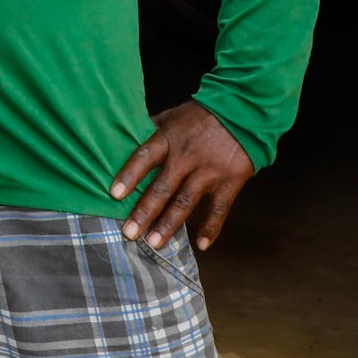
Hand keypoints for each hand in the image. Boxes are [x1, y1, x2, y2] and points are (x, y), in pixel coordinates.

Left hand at [111, 101, 253, 251]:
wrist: (243, 112)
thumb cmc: (201, 115)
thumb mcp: (173, 116)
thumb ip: (152, 129)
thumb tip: (125, 137)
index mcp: (170, 138)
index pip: (145, 157)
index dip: (129, 175)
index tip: (114, 195)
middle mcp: (187, 156)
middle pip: (163, 187)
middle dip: (145, 212)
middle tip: (130, 233)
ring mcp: (210, 170)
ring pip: (186, 201)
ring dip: (169, 225)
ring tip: (154, 244)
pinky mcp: (231, 181)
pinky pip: (219, 208)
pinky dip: (211, 228)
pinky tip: (202, 245)